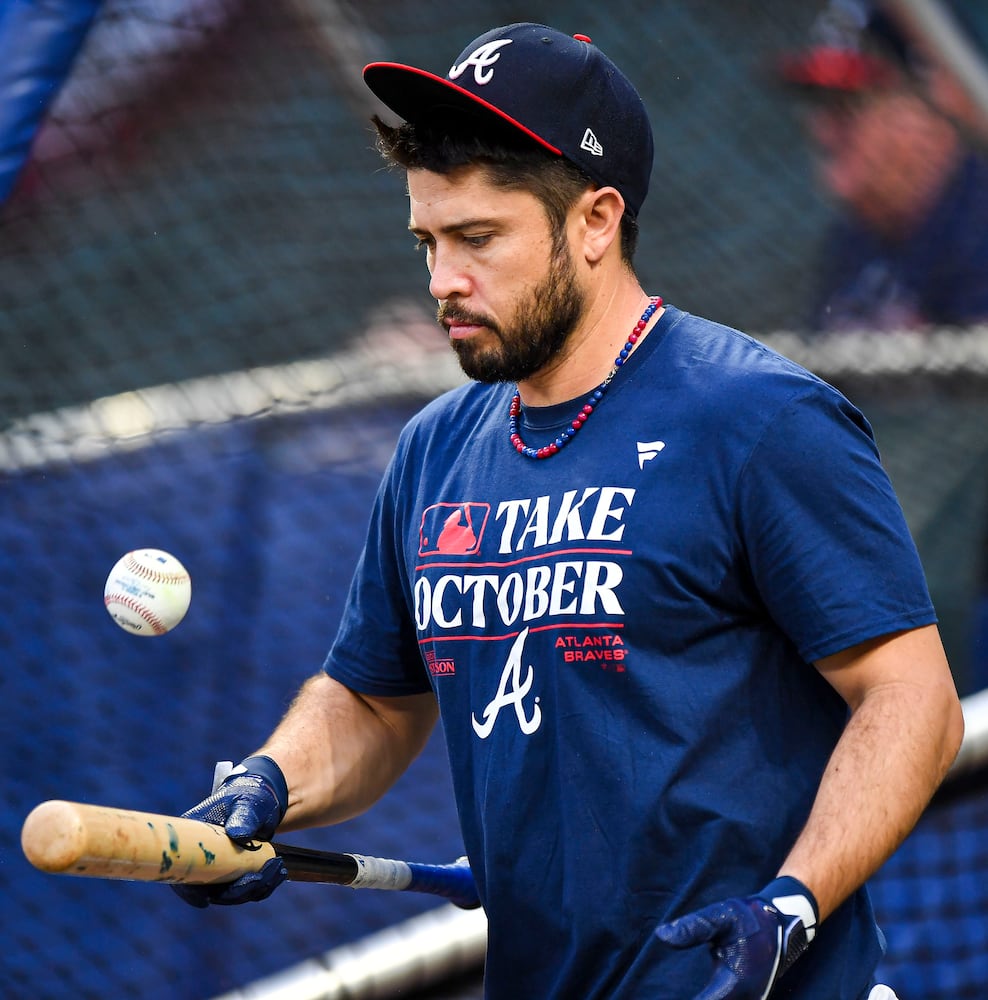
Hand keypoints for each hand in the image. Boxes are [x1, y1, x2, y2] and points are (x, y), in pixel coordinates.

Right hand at [172, 755, 289, 907]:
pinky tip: (278, 873)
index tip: (205, 899)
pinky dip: (262, 885)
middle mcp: (202, 857)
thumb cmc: (249, 796)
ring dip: (254, 887)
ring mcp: (219, 867)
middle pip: (209, 889)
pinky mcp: (235, 872)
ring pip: (230, 892)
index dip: (189, 891)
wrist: (264, 800)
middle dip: (237, 890)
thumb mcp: (247, 802)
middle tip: (261, 876)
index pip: (182, 870)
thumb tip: (238, 834)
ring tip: (277, 869)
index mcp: (194, 838)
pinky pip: (245, 889)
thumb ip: (243, 816)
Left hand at [653, 876, 817, 999]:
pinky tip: (696, 995)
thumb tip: (661, 935)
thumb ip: (693, 928)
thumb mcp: (721, 916)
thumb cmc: (750, 918)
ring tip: (666, 996)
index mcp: (734, 984)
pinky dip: (709, 999)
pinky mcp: (748, 999)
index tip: (654, 998)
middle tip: (650, 997)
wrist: (783, 922)